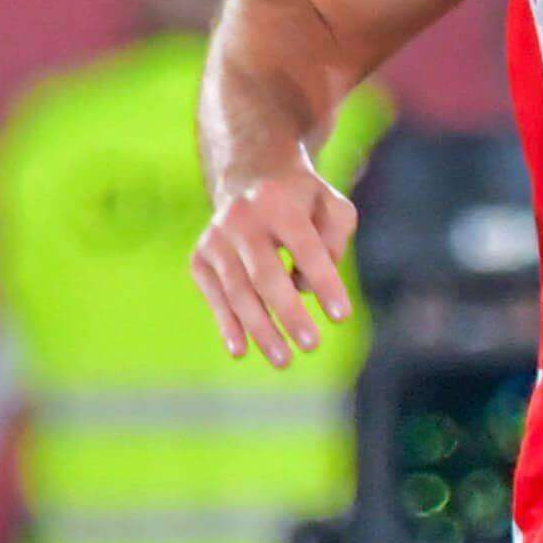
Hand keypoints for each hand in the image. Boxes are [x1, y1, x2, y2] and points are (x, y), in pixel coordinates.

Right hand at [192, 160, 356, 366]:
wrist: (251, 180)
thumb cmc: (302, 204)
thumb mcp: (331, 207)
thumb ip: (335, 240)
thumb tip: (306, 287)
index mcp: (278, 200)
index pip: (305, 247)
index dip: (324, 283)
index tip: (342, 317)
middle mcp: (240, 217)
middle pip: (265, 274)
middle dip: (289, 314)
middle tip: (312, 346)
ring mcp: (215, 238)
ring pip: (238, 292)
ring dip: (261, 330)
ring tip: (284, 361)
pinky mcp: (199, 258)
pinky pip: (215, 297)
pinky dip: (227, 325)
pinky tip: (240, 351)